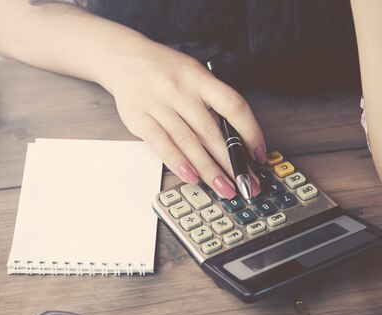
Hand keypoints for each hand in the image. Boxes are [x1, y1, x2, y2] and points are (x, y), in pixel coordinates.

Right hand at [105, 37, 264, 198]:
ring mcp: (157, 105)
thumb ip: (211, 101)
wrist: (123, 59)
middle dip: (232, 162)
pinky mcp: (139, 119)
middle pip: (211, 131)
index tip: (258, 154)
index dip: (250, 132)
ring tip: (224, 188)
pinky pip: (162, 145)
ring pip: (189, 143)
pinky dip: (179, 164)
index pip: (233, 106)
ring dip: (209, 170)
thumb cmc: (164, 70)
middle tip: (245, 183)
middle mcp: (179, 90)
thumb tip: (236, 140)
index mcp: (198, 78)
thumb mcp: (193, 75)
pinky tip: (193, 178)